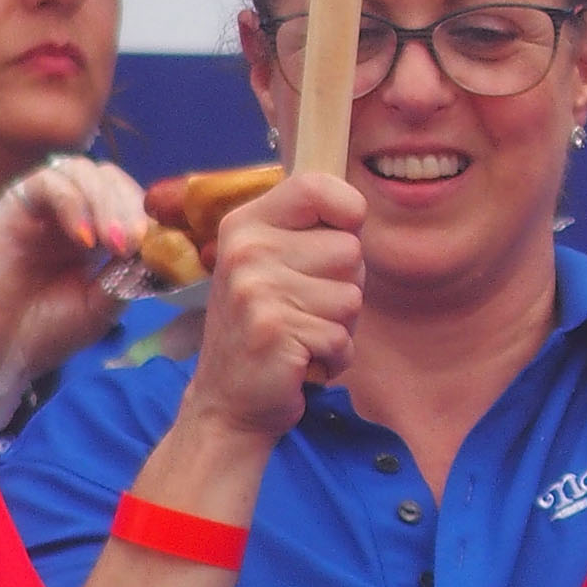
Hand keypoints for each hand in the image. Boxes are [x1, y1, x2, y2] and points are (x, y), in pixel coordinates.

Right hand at [0, 155, 150, 432]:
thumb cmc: (45, 330)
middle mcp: (68, 212)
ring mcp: (40, 207)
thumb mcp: (105, 301)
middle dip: (133, 208)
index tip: (167, 246)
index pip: (132, 198)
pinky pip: (48, 183)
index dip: (152, 216)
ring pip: (85, 172)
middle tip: (137, 245)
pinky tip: (83, 241)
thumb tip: (164, 244)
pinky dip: (73, 204)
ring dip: (107, 204)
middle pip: (113, 179)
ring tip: (115, 245)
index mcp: (95, 230)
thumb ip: (132, 269)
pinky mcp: (11, 206)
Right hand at [179, 172, 363, 440]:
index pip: (315, 185)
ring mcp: (256, 291)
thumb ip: (309, 232)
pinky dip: (335, 357)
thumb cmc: (268, 325)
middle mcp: (246, 250)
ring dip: (340, 325)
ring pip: (352, 297)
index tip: (342, 234)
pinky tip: (301, 361)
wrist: (227, 401)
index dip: (348, 209)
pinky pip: (343, 338)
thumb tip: (359, 208)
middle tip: (304, 309)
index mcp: (245, 224)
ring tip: (301, 334)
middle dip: (345, 287)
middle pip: (350, 249)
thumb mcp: (273, 265)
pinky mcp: (273, 331)